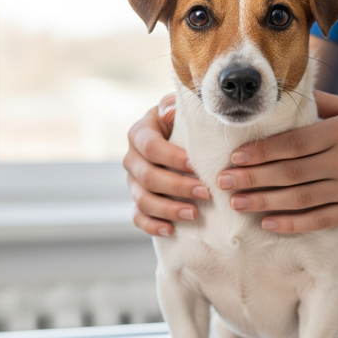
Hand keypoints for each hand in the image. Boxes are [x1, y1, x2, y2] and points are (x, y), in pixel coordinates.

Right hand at [124, 94, 209, 235]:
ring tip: (194, 214)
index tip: (196, 166)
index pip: (150, 147)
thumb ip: (176, 107)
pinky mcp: (137, 200)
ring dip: (168, 209)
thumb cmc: (183, 123)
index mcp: (140, 133)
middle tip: (205, 193)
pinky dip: (152, 226)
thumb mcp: (180, 110)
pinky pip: (138, 217)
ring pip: (142, 200)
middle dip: (177, 187)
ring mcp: (133, 182)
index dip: (172, 158)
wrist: (177, 138)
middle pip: (147, 177)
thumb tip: (169, 111)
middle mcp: (132, 158)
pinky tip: (171, 230)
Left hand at [216, 92, 337, 232]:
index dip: (261, 152)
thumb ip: (318, 104)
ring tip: (237, 204)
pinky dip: (292, 223)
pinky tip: (268, 222)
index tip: (234, 157)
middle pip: (290, 174)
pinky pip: (319, 221)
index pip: (293, 144)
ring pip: (300, 200)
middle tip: (223, 183)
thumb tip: (281, 97)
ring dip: (264, 203)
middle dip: (252, 179)